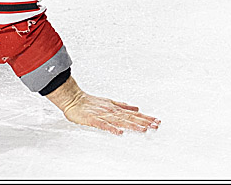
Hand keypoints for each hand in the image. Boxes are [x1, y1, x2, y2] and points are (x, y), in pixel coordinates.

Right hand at [44, 75, 159, 135]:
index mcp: (116, 108)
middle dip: (143, 122)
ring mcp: (103, 115)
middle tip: (156, 125)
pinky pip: (103, 125)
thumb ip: (123, 106)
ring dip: (132, 125)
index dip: (145, 118)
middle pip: (130, 118)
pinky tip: (119, 132)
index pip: (134, 114)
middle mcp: (112, 111)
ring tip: (143, 130)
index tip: (156, 121)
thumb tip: (136, 108)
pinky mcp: (93, 119)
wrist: (73, 99)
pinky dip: (112, 128)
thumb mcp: (110, 102)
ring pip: (120, 121)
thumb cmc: (90, 102)